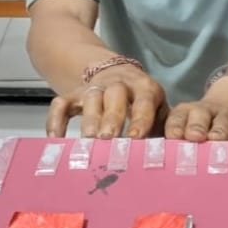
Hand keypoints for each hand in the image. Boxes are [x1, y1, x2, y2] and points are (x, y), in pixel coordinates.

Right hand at [46, 66, 167, 138]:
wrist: (116, 73)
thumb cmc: (143, 102)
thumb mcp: (159, 109)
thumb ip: (163, 128)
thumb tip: (171, 154)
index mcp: (145, 89)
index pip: (144, 101)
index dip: (140, 119)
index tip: (135, 138)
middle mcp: (120, 85)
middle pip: (115, 97)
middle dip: (111, 118)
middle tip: (108, 138)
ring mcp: (95, 88)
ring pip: (91, 98)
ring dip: (89, 119)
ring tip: (88, 141)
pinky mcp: (74, 93)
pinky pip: (62, 103)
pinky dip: (56, 119)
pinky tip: (56, 139)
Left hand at [164, 75, 227, 141]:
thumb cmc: (199, 128)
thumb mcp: (184, 128)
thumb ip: (175, 142)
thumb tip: (159, 168)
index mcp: (186, 113)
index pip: (177, 117)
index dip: (175, 126)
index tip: (173, 136)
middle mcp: (207, 113)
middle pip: (201, 116)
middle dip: (197, 126)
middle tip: (195, 137)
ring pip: (225, 123)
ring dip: (222, 131)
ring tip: (220, 140)